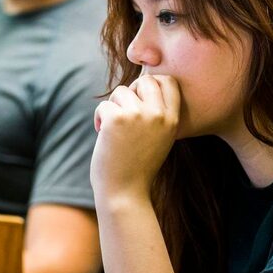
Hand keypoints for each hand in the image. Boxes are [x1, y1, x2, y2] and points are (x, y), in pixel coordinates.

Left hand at [90, 74, 179, 204]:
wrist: (125, 193)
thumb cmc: (139, 167)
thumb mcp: (159, 138)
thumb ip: (156, 114)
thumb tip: (141, 85)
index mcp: (172, 120)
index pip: (169, 81)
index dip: (153, 84)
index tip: (140, 99)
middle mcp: (158, 114)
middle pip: (145, 79)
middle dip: (131, 91)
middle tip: (124, 111)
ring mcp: (138, 115)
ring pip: (120, 92)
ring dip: (113, 108)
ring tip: (113, 130)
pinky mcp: (116, 119)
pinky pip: (104, 106)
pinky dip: (99, 119)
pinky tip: (103, 135)